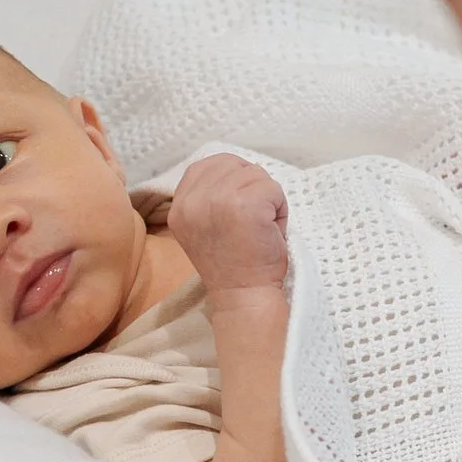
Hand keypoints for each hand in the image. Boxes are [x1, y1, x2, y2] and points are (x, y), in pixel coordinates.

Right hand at [166, 154, 289, 296]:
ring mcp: (217, 200)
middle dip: (251, 188)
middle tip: (251, 223)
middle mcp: (193, 200)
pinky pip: (273, 188)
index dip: (232, 180)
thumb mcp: (204, 226)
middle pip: (234, 165)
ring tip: (260, 228)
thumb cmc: (234, 264)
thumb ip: (207, 197)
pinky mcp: (244, 204)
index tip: (237, 211)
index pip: (208, 165)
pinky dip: (280, 208)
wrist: (244, 295)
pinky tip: (269, 232)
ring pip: (256, 175)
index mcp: (180, 205)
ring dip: (267, 199)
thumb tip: (235, 169)